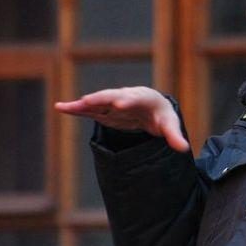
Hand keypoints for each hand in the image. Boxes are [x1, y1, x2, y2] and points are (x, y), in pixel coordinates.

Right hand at [54, 86, 189, 151]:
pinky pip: (88, 109)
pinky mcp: (103, 111)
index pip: (135, 99)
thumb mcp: (170, 125)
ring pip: (97, 101)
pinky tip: (61, 108)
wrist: (152, 108)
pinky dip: (75, 108)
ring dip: (83, 103)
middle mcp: (126, 96)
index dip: (127, 101)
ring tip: (67, 106)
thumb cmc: (162, 115)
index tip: (120, 105)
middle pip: (113, 96)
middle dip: (102, 99)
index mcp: (144, 98)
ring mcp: (113, 103)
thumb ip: (174, 136)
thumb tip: (184, 149)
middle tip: (89, 101)